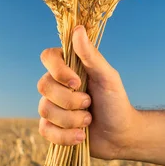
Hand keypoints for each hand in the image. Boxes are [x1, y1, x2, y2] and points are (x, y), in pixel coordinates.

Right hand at [37, 25, 138, 159]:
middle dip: (69, 100)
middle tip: (89, 103)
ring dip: (71, 119)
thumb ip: (91, 55)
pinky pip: (45, 130)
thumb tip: (78, 29)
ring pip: (44, 109)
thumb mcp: (108, 76)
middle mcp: (56, 84)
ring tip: (88, 120)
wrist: (121, 135)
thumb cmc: (116, 102)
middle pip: (43, 85)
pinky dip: (65, 136)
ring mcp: (51, 105)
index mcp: (67, 67)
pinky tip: (80, 136)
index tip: (77, 82)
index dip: (57, 70)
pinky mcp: (51, 127)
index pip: (47, 57)